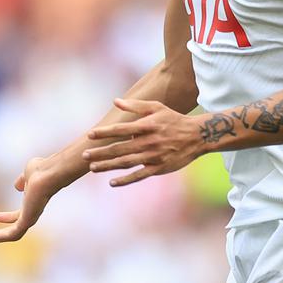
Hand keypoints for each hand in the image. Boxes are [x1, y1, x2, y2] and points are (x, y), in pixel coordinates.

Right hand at [0, 156, 70, 242]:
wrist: (48, 173)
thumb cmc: (42, 170)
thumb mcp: (28, 174)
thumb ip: (23, 181)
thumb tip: (18, 186)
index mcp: (33, 203)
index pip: (19, 215)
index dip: (8, 217)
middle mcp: (33, 212)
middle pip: (17, 227)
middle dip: (1, 232)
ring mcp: (31, 217)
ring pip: (13, 235)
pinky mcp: (28, 221)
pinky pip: (12, 234)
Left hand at [83, 98, 204, 186]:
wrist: (197, 136)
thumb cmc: (174, 119)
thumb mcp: (156, 107)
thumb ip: (135, 105)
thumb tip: (115, 101)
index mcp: (146, 126)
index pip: (121, 130)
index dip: (105, 133)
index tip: (90, 135)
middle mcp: (148, 141)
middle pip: (119, 148)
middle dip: (100, 152)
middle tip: (85, 155)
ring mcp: (153, 156)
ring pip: (126, 162)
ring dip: (108, 166)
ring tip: (92, 168)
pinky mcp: (159, 168)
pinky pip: (139, 175)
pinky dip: (125, 180)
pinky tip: (112, 182)